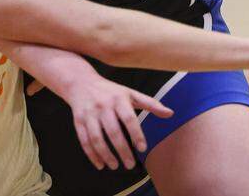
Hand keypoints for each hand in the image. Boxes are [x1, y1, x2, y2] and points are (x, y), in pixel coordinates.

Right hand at [55, 72, 172, 170]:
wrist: (81, 82)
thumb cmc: (111, 91)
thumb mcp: (131, 93)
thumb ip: (151, 104)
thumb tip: (171, 113)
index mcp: (119, 98)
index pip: (129, 118)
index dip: (136, 134)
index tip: (142, 148)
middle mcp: (103, 106)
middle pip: (113, 131)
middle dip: (122, 150)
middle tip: (130, 164)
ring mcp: (89, 114)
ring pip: (97, 138)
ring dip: (106, 155)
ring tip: (115, 166)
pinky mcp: (78, 121)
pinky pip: (84, 140)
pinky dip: (91, 155)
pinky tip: (100, 164)